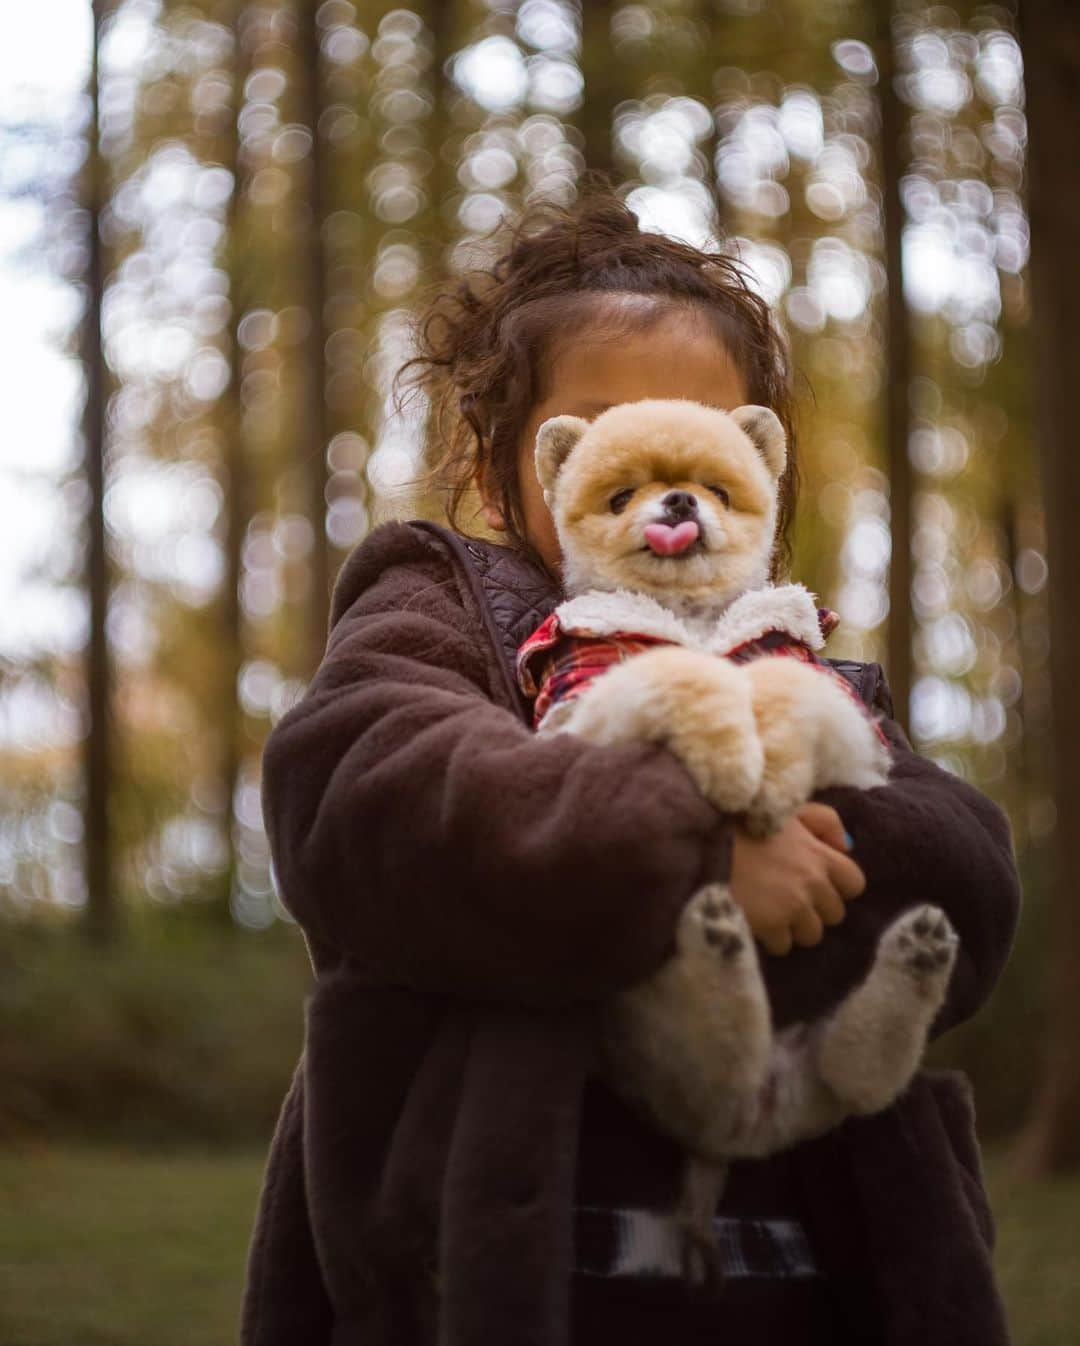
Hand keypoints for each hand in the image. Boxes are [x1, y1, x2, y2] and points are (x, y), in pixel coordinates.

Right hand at [728, 802, 865, 956]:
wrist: (703, 841)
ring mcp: (793, 907)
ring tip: (770, 912)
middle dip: (815, 909)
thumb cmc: (744, 822)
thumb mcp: (789, 810)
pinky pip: (783, 946)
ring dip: (794, 927)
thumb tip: (847, 847)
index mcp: (820, 855)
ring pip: (812, 935)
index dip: (837, 886)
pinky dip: (770, 938)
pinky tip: (754, 919)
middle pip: (835, 914)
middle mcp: (813, 883)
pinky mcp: (770, 926)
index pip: (855, 883)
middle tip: (788, 898)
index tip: (815, 883)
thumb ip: (825, 821)